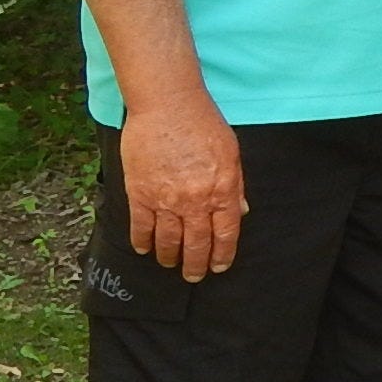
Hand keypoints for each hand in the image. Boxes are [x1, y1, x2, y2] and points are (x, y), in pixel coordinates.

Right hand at [122, 93, 246, 279]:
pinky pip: (141, 226)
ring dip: (169, 257)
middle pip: (197, 244)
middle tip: (194, 276)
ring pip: (168, 241)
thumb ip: (235, 186)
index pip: (226, 234)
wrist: (167, 104)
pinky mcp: (141, 193)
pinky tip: (144, 248)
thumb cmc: (202, 123)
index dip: (222, 254)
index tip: (218, 266)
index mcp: (222, 191)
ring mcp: (166, 200)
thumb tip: (240, 212)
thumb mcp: (230, 153)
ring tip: (170, 264)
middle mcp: (196, 201)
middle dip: (196, 265)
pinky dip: (142, 241)